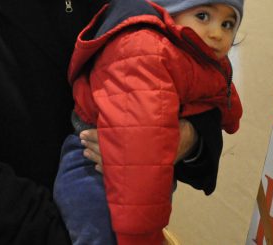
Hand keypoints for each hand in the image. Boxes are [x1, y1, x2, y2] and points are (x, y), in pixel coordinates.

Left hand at [80, 120, 199, 173]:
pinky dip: (107, 169)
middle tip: (81, 140)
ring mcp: (137, 161)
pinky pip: (119, 171)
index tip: (83, 133)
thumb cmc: (175, 124)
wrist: (191, 140)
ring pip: (111, 161)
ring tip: (84, 152)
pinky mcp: (141, 166)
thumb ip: (144, 111)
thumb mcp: (161, 114)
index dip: (95, 136)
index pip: (110, 139)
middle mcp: (135, 152)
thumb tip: (121, 101)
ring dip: (96, 156)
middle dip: (93, 144)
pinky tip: (97, 167)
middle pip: (108, 150)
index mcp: (136, 138)